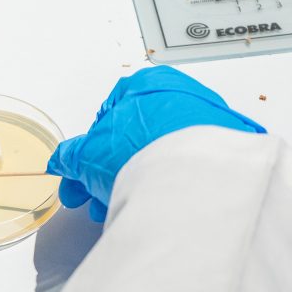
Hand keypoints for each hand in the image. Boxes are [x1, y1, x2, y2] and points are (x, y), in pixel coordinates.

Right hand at [46, 66, 264, 221]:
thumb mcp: (88, 154)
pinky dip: (169, 185)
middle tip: (96, 197)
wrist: (194, 178)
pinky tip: (155, 205)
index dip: (88, 152)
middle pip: (133, 140)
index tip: (82, 175)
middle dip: (110, 172)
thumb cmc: (144, 150)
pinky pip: (188, 168)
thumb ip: (71, 156)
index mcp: (144, 84)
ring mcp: (207, 122)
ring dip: (135, 182)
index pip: (107, 118)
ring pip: (160, 156)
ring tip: (124, 207)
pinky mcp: (227, 150)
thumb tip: (64, 160)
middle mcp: (179, 95)